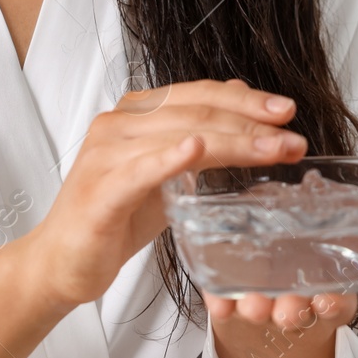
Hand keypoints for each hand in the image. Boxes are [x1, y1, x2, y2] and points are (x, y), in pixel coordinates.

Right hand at [24, 78, 307, 311]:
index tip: (286, 112)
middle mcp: (119, 124)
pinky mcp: (99, 191)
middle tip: (294, 137)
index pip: (199, 94)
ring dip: (234, 142)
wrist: (64, 263)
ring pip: (181, 136)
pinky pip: (140, 169)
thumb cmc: (117, 216)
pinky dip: (170, 158)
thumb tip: (244, 107)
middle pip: (196, 112)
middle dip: (251, 123)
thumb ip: (199, 140)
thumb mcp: (168, 173)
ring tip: (274, 150)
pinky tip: (198, 151)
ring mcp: (105, 155)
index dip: (246, 99)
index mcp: (135, 112)